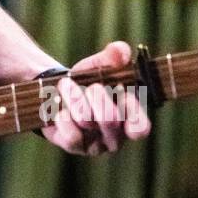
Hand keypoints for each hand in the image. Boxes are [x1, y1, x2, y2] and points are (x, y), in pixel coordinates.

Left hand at [38, 41, 151, 155]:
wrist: (57, 92)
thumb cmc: (87, 81)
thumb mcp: (100, 66)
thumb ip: (113, 56)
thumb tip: (122, 51)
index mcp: (129, 119)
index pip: (140, 128)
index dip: (131, 110)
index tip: (121, 90)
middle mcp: (115, 136)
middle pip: (109, 119)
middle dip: (96, 94)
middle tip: (90, 85)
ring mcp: (95, 144)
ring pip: (86, 121)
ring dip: (74, 96)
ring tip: (67, 85)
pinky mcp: (74, 146)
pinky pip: (70, 134)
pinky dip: (63, 114)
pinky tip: (60, 108)